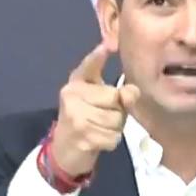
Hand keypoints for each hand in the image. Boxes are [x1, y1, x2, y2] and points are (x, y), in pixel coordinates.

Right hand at [50, 42, 140, 176]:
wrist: (64, 150)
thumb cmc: (86, 119)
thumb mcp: (101, 102)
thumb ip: (120, 95)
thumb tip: (131, 92)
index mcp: (77, 82)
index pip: (89, 65)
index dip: (98, 55)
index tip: (107, 45)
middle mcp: (72, 95)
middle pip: (114, 98)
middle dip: (117, 112)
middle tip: (103, 118)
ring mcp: (75, 116)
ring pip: (116, 120)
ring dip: (115, 129)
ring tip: (100, 129)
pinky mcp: (81, 136)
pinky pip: (112, 137)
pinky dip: (111, 142)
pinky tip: (98, 141)